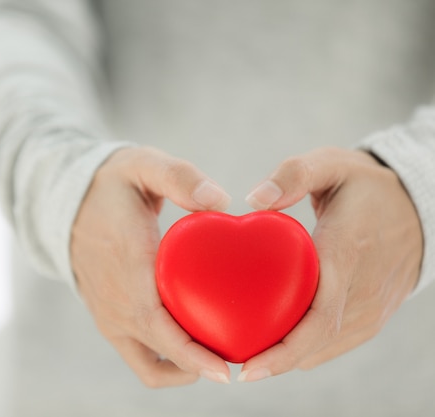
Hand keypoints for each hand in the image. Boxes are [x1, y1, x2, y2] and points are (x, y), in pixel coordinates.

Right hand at [71, 147, 231, 386]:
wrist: (66, 204)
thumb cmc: (113, 185)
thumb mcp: (142, 165)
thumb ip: (180, 177)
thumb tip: (221, 202)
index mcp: (127, 264)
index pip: (156, 322)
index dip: (191, 352)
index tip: (225, 369)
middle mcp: (115, 299)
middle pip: (161, 350)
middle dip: (202, 364)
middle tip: (246, 358)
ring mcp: (108, 315)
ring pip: (149, 365)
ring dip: (185, 369)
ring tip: (222, 358)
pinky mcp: (108, 320)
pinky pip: (139, 358)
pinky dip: (168, 366)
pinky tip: (195, 352)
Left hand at [239, 147, 422, 381]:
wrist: (420, 208)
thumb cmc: (365, 186)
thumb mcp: (332, 164)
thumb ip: (293, 174)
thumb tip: (253, 200)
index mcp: (346, 255)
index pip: (318, 316)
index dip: (283, 348)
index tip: (247, 366)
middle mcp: (362, 291)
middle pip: (317, 341)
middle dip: (275, 361)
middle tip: (234, 365)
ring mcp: (372, 308)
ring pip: (326, 348)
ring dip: (288, 358)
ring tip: (247, 356)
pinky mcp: (373, 315)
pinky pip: (336, 343)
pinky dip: (307, 350)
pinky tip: (277, 347)